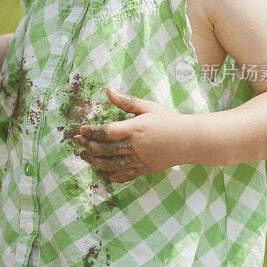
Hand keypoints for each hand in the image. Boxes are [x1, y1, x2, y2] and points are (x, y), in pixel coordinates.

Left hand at [72, 86, 191, 182]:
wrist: (189, 140)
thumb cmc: (168, 120)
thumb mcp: (148, 107)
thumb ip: (127, 102)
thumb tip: (108, 90)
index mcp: (135, 129)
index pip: (108, 132)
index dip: (92, 132)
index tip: (82, 130)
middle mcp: (135, 146)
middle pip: (106, 149)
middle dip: (88, 146)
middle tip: (77, 142)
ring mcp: (140, 160)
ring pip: (112, 164)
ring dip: (95, 161)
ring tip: (83, 156)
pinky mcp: (144, 169)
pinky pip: (124, 175)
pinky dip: (111, 176)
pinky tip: (101, 173)